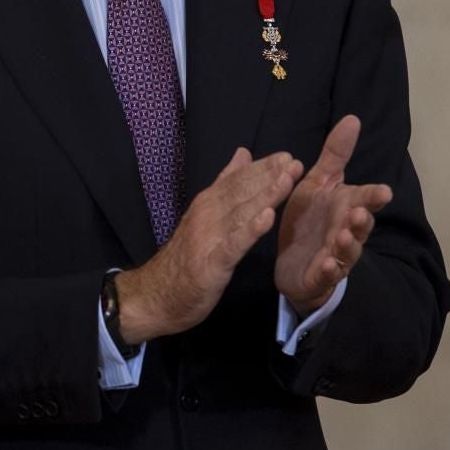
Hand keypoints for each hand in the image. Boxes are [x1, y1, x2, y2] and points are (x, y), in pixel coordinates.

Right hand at [116, 148, 301, 342]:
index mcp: (207, 205)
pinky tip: (266, 218)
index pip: (236, 180)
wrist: (155, 295)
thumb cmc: (185, 258)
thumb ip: (224, 185)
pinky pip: (233, 245)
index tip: (287, 156)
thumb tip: (242, 154)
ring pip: (240, 214)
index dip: (262, 167)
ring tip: (287, 181)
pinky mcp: (211, 264)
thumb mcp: (206, 215)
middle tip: (294, 162)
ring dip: (265, 196)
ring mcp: (208, 239)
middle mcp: (207, 216)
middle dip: (269, 176)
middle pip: (241, 192)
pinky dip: (249, 230)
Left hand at [274, 115, 390, 314]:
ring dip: (346, 244)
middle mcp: (346, 230)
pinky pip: (327, 273)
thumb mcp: (319, 183)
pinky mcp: (321, 275)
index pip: (364, 200)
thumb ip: (335, 155)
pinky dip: (328, 270)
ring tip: (342, 236)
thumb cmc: (312, 219)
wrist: (295, 262)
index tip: (384, 191)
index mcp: (345, 207)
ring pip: (347, 251)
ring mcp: (336, 254)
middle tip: (359, 213)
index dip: (373, 197)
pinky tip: (326, 265)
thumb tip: (352, 118)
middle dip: (362, 221)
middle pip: (360, 226)